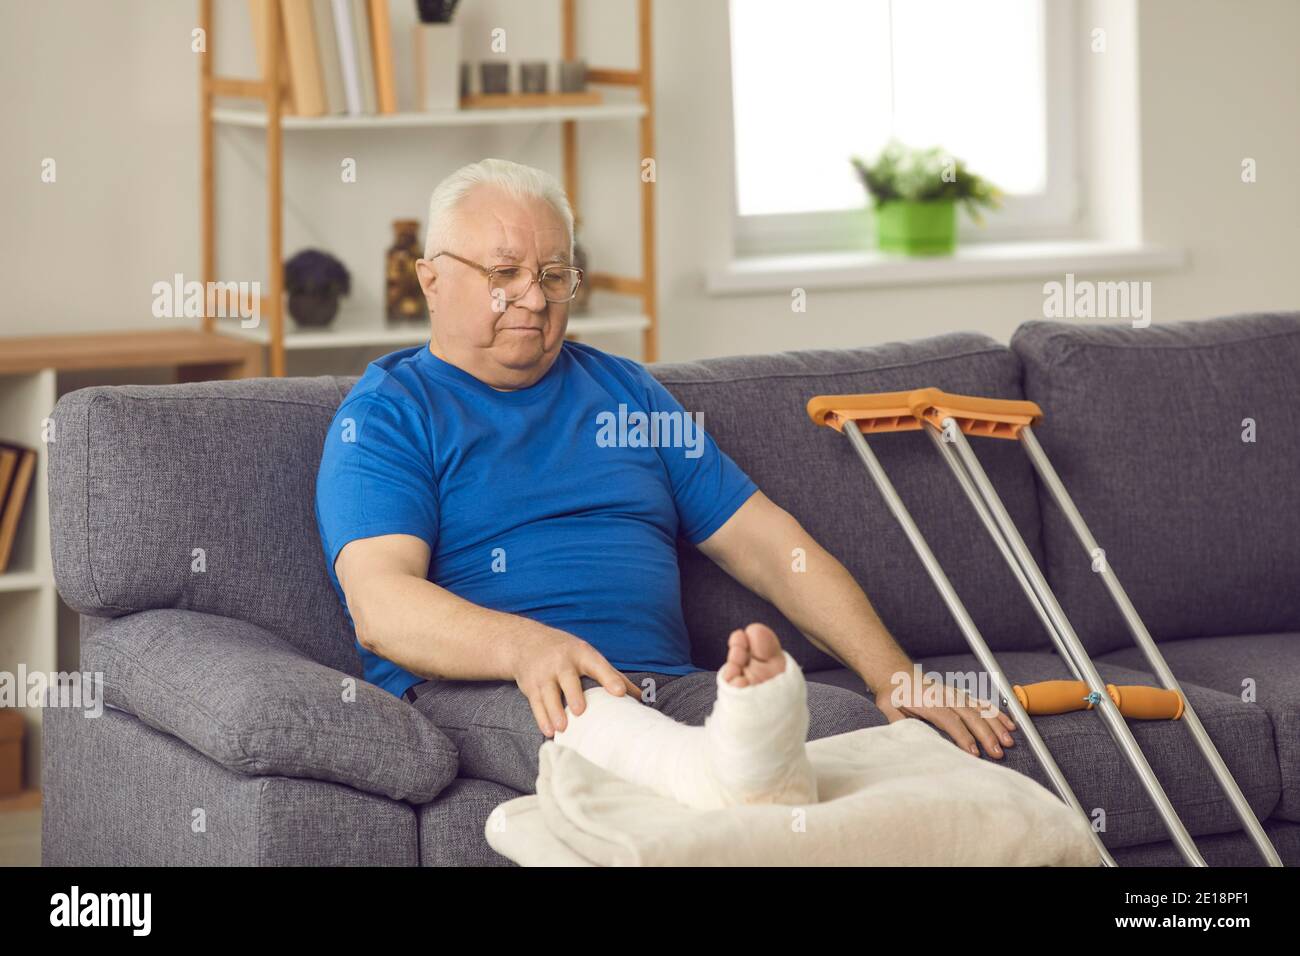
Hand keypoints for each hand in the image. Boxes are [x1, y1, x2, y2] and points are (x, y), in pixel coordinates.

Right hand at [511, 628, 642, 737]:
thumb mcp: (588, 656)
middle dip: (573, 694)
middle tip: (580, 711)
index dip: (609, 678)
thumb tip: (641, 697)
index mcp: (582, 654)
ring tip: (562, 728)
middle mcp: (562, 662)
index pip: (597, 665)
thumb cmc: (567, 653)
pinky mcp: (530, 686)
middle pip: (568, 679)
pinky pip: (536, 704)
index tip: (620, 693)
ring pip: (549, 694)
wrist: (526, 642)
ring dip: (554, 711)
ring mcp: (544, 674)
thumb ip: (613, 676)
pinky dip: (542, 718)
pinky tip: (549, 731)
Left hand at [874, 673, 1016, 758]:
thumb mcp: (888, 709)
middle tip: (998, 752)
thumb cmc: (893, 695)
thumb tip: (909, 737)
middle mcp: (945, 697)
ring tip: (1009, 741)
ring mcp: (955, 694)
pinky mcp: (960, 695)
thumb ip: (899, 723)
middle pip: (970, 716)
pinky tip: (1009, 724)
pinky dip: (997, 713)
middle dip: (986, 734)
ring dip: (996, 725)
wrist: (896, 674)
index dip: (963, 736)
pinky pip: (982, 704)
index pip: (950, 721)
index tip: (974, 752)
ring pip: (980, 709)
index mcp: (929, 702)